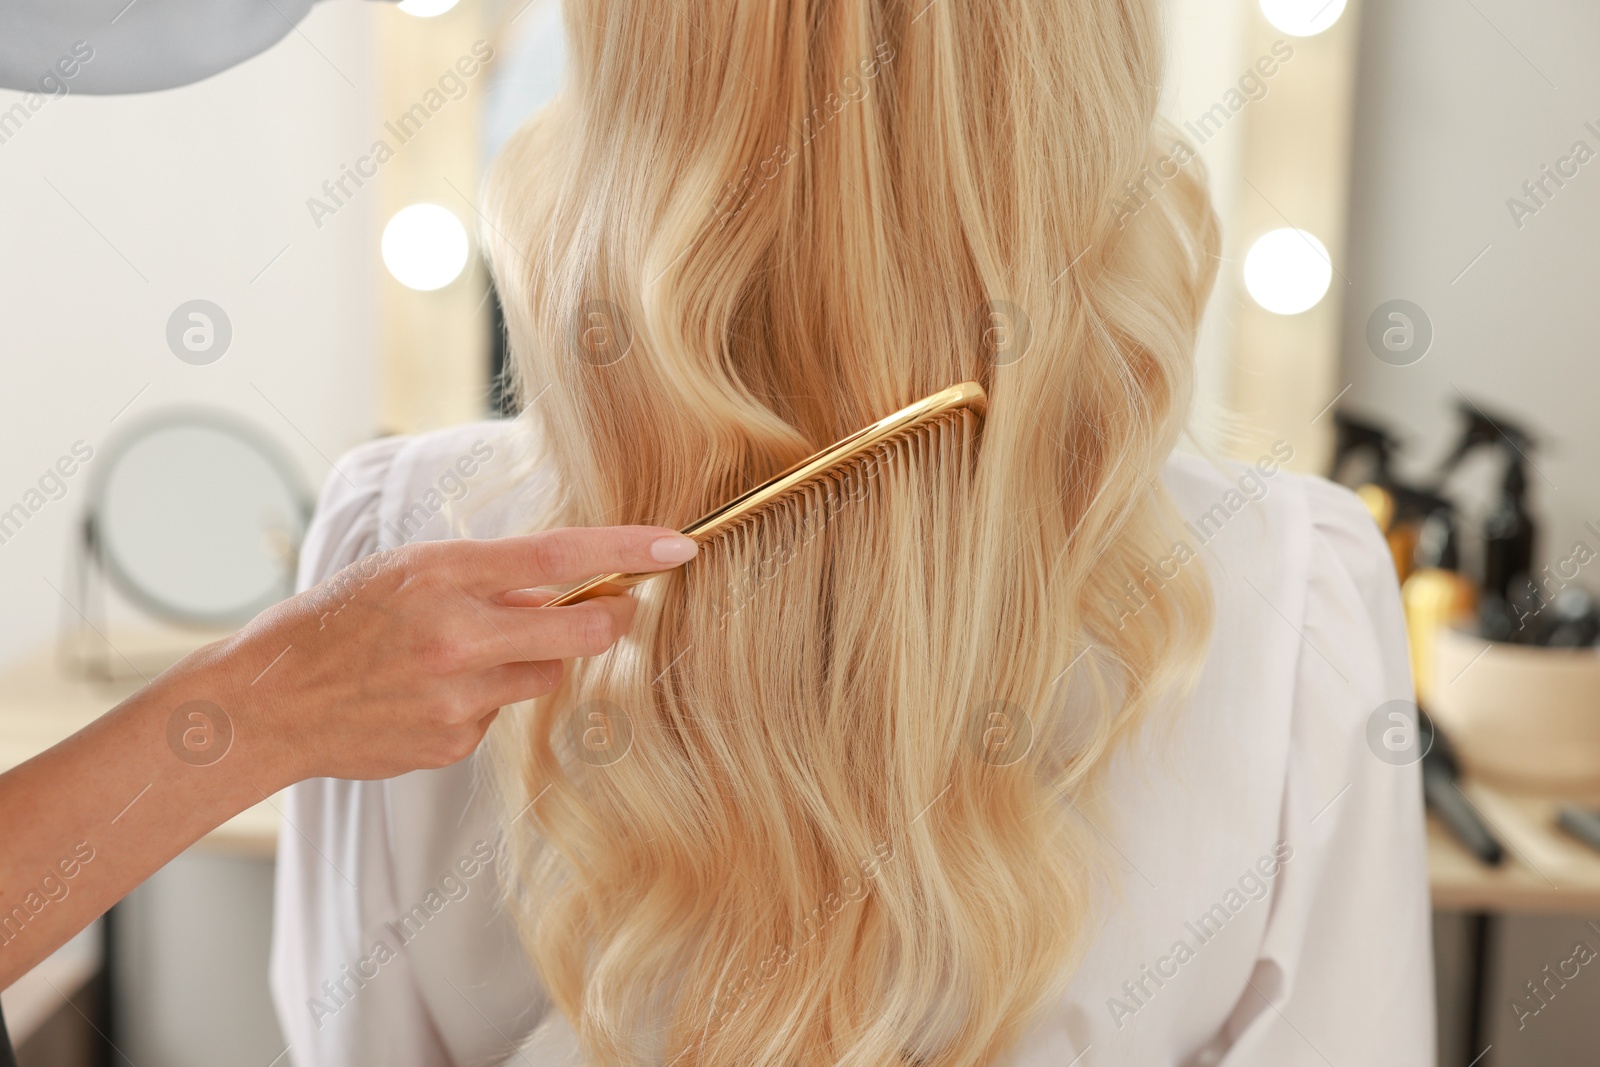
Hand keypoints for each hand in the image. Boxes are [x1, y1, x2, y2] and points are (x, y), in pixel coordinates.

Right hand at [175, 525, 697, 786]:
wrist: (267, 703)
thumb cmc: (337, 622)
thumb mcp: (407, 572)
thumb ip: (487, 578)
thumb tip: (561, 587)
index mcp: (443, 575)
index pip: (560, 555)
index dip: (628, 550)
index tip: (678, 546)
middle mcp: (458, 636)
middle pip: (581, 630)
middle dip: (612, 616)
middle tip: (619, 605)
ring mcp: (458, 695)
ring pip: (545, 674)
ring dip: (533, 659)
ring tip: (470, 650)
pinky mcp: (453, 742)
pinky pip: (500, 714)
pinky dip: (485, 700)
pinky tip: (432, 694)